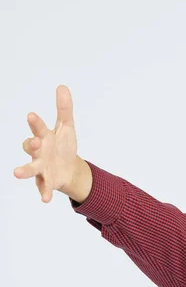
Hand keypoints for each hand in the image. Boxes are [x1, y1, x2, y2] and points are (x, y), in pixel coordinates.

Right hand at [14, 85, 78, 203]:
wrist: (69, 168)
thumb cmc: (63, 145)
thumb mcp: (67, 127)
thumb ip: (64, 109)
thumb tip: (62, 86)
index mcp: (43, 137)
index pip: (37, 128)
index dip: (35, 123)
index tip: (32, 115)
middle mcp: (38, 152)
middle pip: (30, 147)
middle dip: (30, 145)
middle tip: (33, 143)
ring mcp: (41, 167)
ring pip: (30, 168)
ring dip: (24, 170)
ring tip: (16, 173)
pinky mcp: (46, 181)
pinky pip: (43, 187)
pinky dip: (43, 193)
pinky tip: (45, 200)